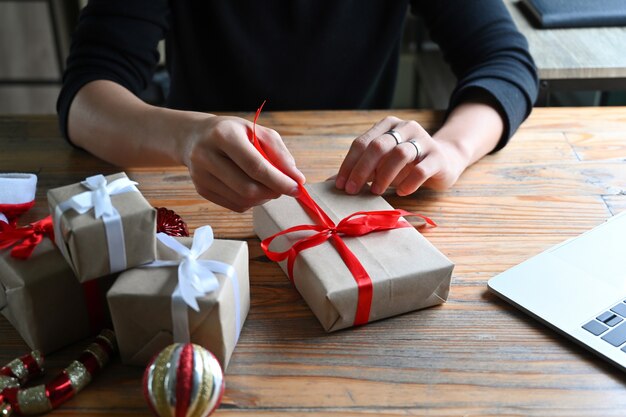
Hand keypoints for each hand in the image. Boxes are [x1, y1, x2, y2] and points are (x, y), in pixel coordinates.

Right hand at [181, 115, 304, 211]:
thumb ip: (279, 153)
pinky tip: (252, 188)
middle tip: (284, 187)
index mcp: (223, 135)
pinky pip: (235, 205)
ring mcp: (201, 176)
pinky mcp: (201, 190)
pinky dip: (251, 202)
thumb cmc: (232, 132)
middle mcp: (207, 156)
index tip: (297, 187)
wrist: (195, 137)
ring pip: (243, 200)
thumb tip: (296, 179)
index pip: (255, 166)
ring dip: (263, 198)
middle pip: (248, 188)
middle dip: (273, 192)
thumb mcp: (257, 132)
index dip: (279, 180)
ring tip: (267, 185)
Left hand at [335, 116, 465, 195]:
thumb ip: (360, 169)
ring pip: (400, 154)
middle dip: (362, 170)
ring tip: (376, 192)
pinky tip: (400, 192)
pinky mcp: (438, 157)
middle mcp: (405, 128)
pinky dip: (408, 183)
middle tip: (353, 190)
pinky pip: (421, 169)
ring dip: (384, 176)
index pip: (362, 142)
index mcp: (387, 125)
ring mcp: (424, 140)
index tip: (341, 185)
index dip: (349, 164)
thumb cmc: (406, 164)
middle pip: (379, 146)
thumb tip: (331, 183)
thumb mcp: (381, 164)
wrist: (443, 161)